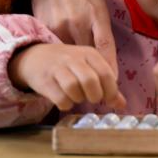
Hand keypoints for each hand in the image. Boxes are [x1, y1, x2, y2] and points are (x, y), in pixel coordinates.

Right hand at [8, 43, 125, 111]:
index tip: (108, 98)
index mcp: (89, 53)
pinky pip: (60, 98)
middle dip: (95, 96)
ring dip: (79, 99)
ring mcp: (58, 68)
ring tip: (77, 97)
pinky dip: (65, 104)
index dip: (111, 91)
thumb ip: (106, 84)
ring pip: (74, 89)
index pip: (106, 73)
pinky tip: (65, 100)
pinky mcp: (45, 80)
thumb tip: (122, 104)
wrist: (35, 57)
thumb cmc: (68, 65)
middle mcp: (74, 58)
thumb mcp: (89, 68)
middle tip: (92, 98)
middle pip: (91, 81)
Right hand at [27, 0, 117, 76]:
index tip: (113, 83)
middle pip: (87, 56)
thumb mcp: (98, 4)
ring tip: (83, 84)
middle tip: (100, 90)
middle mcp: (78, 21)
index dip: (110, 67)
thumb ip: (102, 28)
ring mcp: (59, 26)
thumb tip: (108, 59)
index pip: (105, 45)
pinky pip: (56, 51)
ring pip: (70, 57)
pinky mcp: (44, 29)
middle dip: (94, 74)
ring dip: (77, 71)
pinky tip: (65, 68)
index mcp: (95, 13)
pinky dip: (62, 61)